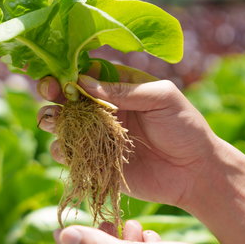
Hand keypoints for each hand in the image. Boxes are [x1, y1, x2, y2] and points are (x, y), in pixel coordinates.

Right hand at [37, 65, 223, 208]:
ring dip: (51, 119)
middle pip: (67, 96)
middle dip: (52, 92)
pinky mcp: (95, 162)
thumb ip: (125, 90)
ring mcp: (97, 136)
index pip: (85, 73)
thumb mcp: (161, 98)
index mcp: (119, 86)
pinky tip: (66, 148)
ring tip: (53, 120)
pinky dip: (61, 150)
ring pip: (62, 124)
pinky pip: (69, 155)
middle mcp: (103, 108)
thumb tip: (84, 83)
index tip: (59, 75)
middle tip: (49, 92)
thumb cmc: (185, 128)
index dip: (68, 72)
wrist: (195, 172)